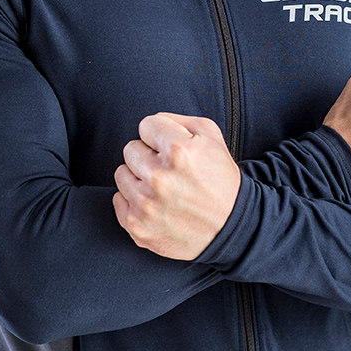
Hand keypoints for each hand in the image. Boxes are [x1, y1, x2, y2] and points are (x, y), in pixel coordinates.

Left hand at [113, 113, 240, 259]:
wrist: (232, 229)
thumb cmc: (221, 181)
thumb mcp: (211, 138)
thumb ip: (177, 120)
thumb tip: (150, 124)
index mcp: (177, 150)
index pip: (146, 125)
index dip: (162, 136)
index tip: (174, 151)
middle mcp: (158, 178)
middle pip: (131, 149)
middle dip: (149, 157)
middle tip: (171, 172)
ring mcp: (145, 204)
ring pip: (122, 174)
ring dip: (139, 179)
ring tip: (164, 189)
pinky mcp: (137, 226)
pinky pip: (118, 199)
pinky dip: (134, 201)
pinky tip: (156, 205)